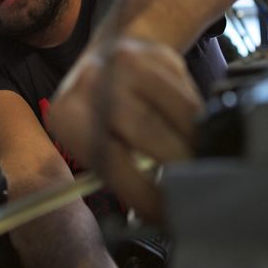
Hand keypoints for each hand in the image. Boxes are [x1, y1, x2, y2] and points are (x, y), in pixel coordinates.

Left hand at [49, 37, 202, 222]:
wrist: (108, 61)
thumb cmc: (97, 115)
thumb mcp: (91, 142)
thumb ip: (117, 170)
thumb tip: (159, 210)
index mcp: (67, 116)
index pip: (109, 160)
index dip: (143, 192)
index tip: (167, 213)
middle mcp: (92, 83)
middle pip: (144, 130)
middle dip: (176, 165)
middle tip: (193, 188)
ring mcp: (126, 62)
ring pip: (176, 112)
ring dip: (194, 143)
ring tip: (199, 161)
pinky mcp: (156, 54)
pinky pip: (188, 94)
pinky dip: (196, 120)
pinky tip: (194, 131)